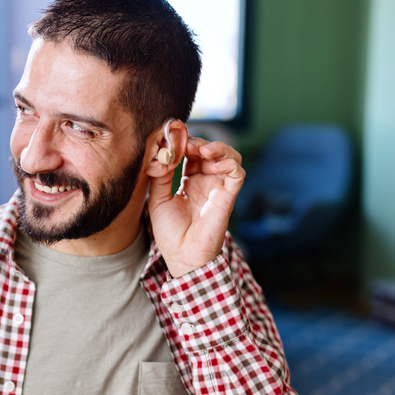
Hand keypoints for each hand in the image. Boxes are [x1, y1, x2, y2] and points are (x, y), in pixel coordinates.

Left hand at [147, 135, 243, 277]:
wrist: (181, 255)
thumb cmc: (170, 232)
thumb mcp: (157, 199)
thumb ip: (160, 175)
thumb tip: (163, 152)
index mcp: (190, 181)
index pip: (191, 152)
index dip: (184, 143)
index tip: (171, 139)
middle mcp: (206, 182)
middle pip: (209, 150)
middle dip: (197, 142)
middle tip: (185, 143)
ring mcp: (218, 188)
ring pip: (229, 156)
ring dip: (217, 147)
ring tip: (201, 149)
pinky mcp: (228, 196)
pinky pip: (237, 173)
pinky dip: (228, 163)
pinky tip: (211, 165)